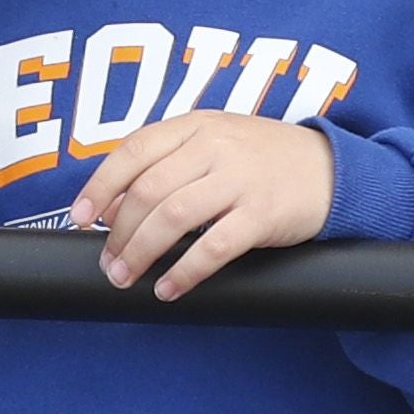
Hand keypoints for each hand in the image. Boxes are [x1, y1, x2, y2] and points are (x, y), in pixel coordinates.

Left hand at [69, 111, 333, 297]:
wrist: (333, 170)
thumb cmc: (264, 160)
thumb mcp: (217, 142)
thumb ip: (171, 161)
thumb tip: (115, 203)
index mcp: (196, 125)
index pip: (134, 150)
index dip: (101, 185)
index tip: (79, 216)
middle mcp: (215, 146)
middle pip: (148, 190)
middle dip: (118, 232)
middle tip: (109, 263)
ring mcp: (241, 178)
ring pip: (174, 217)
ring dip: (142, 253)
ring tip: (127, 277)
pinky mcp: (264, 213)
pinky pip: (214, 247)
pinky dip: (185, 272)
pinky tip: (169, 289)